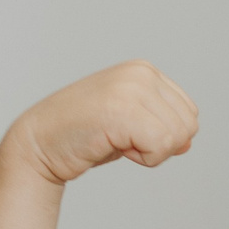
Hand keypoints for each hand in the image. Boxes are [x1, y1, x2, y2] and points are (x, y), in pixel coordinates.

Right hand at [12, 61, 198, 186]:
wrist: (39, 143)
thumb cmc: (80, 136)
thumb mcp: (130, 126)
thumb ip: (159, 126)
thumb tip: (188, 142)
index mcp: (144, 70)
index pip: (188, 113)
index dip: (164, 135)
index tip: (129, 133)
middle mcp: (141, 73)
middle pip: (188, 126)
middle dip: (160, 144)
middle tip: (122, 139)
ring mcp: (132, 88)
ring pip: (177, 137)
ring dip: (150, 152)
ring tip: (116, 141)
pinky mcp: (123, 109)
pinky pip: (161, 146)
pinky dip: (143, 159)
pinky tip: (114, 146)